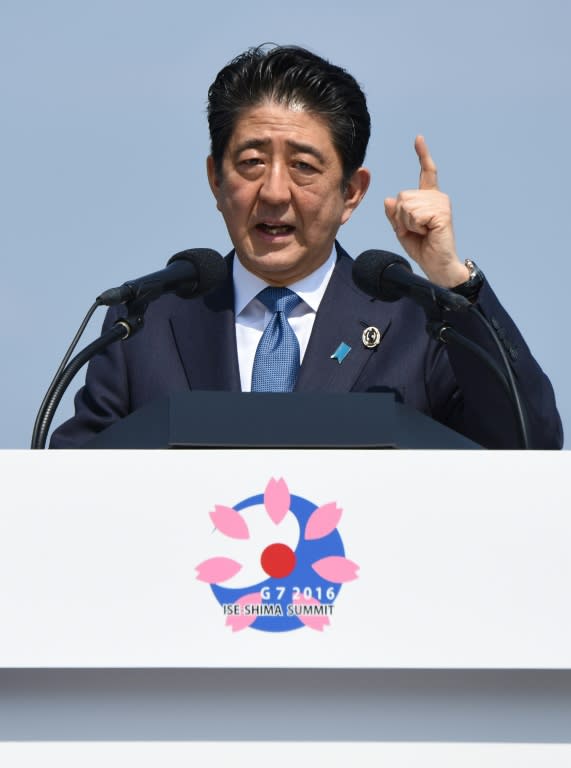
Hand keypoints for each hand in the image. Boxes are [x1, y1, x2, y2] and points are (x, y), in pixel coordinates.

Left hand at [384, 136, 468, 287]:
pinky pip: (414, 214)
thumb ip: (395, 215)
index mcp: (429, 198)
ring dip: (408, 223)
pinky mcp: (442, 212)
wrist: (437, 266)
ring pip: (406, 205)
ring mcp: (441, 203)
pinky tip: (427, 233)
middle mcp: (437, 197)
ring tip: (423, 232)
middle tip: (416, 231)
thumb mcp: (402, 230)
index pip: (426, 172)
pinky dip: (414, 227)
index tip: (418, 138)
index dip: (422, 154)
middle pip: (402, 196)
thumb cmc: (422, 248)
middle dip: (401, 218)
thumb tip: (389, 199)